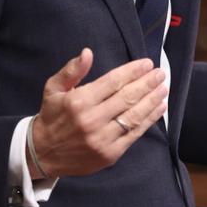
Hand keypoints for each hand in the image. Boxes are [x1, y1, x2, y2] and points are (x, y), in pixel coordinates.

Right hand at [29, 49, 167, 177]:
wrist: (43, 154)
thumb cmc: (51, 117)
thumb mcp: (53, 89)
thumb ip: (71, 71)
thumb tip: (88, 52)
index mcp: (79, 101)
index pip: (113, 82)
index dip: (133, 71)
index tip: (147, 64)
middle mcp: (92, 120)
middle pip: (128, 97)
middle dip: (147, 83)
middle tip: (160, 73)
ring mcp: (102, 139)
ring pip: (134, 116)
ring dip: (152, 100)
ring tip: (163, 88)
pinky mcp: (110, 154)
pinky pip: (134, 134)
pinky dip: (149, 120)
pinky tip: (159, 108)